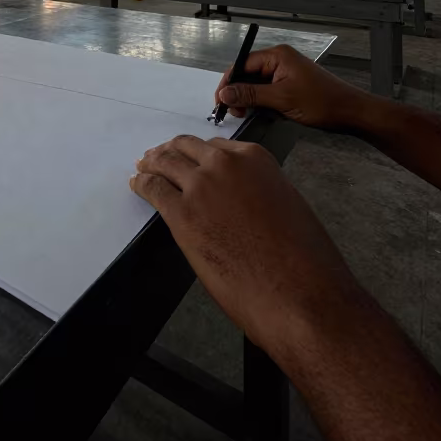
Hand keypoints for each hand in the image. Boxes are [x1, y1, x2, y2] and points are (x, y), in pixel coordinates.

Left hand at [130, 135, 362, 354]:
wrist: (298, 292)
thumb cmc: (304, 260)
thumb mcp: (287, 207)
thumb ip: (260, 192)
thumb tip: (242, 201)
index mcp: (255, 159)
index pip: (216, 147)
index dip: (199, 154)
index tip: (189, 158)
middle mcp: (225, 164)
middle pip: (186, 148)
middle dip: (170, 151)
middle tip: (158, 156)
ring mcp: (201, 186)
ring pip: (165, 163)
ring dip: (151, 163)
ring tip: (143, 166)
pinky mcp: (182, 214)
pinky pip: (153, 189)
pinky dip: (141, 184)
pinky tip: (136, 185)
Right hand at [215, 43, 377, 129]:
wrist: (351, 113)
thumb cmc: (322, 102)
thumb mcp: (282, 99)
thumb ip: (251, 94)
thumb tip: (225, 93)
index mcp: (277, 56)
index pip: (242, 65)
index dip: (228, 83)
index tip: (220, 101)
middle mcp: (279, 61)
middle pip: (247, 74)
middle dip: (237, 93)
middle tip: (233, 112)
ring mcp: (285, 74)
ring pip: (256, 85)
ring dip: (249, 100)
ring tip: (245, 114)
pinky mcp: (290, 86)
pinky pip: (267, 92)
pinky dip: (261, 103)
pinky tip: (260, 113)